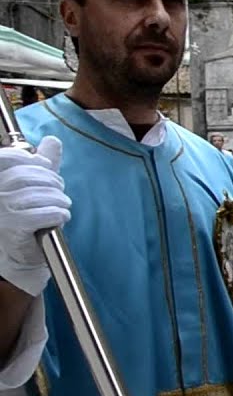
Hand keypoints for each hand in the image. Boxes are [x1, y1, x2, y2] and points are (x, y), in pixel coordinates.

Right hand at [0, 137, 70, 295]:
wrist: (24, 255)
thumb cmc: (29, 218)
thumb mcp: (35, 186)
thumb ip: (42, 163)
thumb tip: (52, 140)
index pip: (7, 157)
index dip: (31, 159)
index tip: (45, 167)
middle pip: (26, 175)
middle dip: (51, 181)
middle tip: (60, 191)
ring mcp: (0, 211)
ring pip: (38, 194)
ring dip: (58, 199)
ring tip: (62, 206)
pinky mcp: (13, 227)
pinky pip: (42, 213)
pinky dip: (58, 213)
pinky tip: (60, 217)